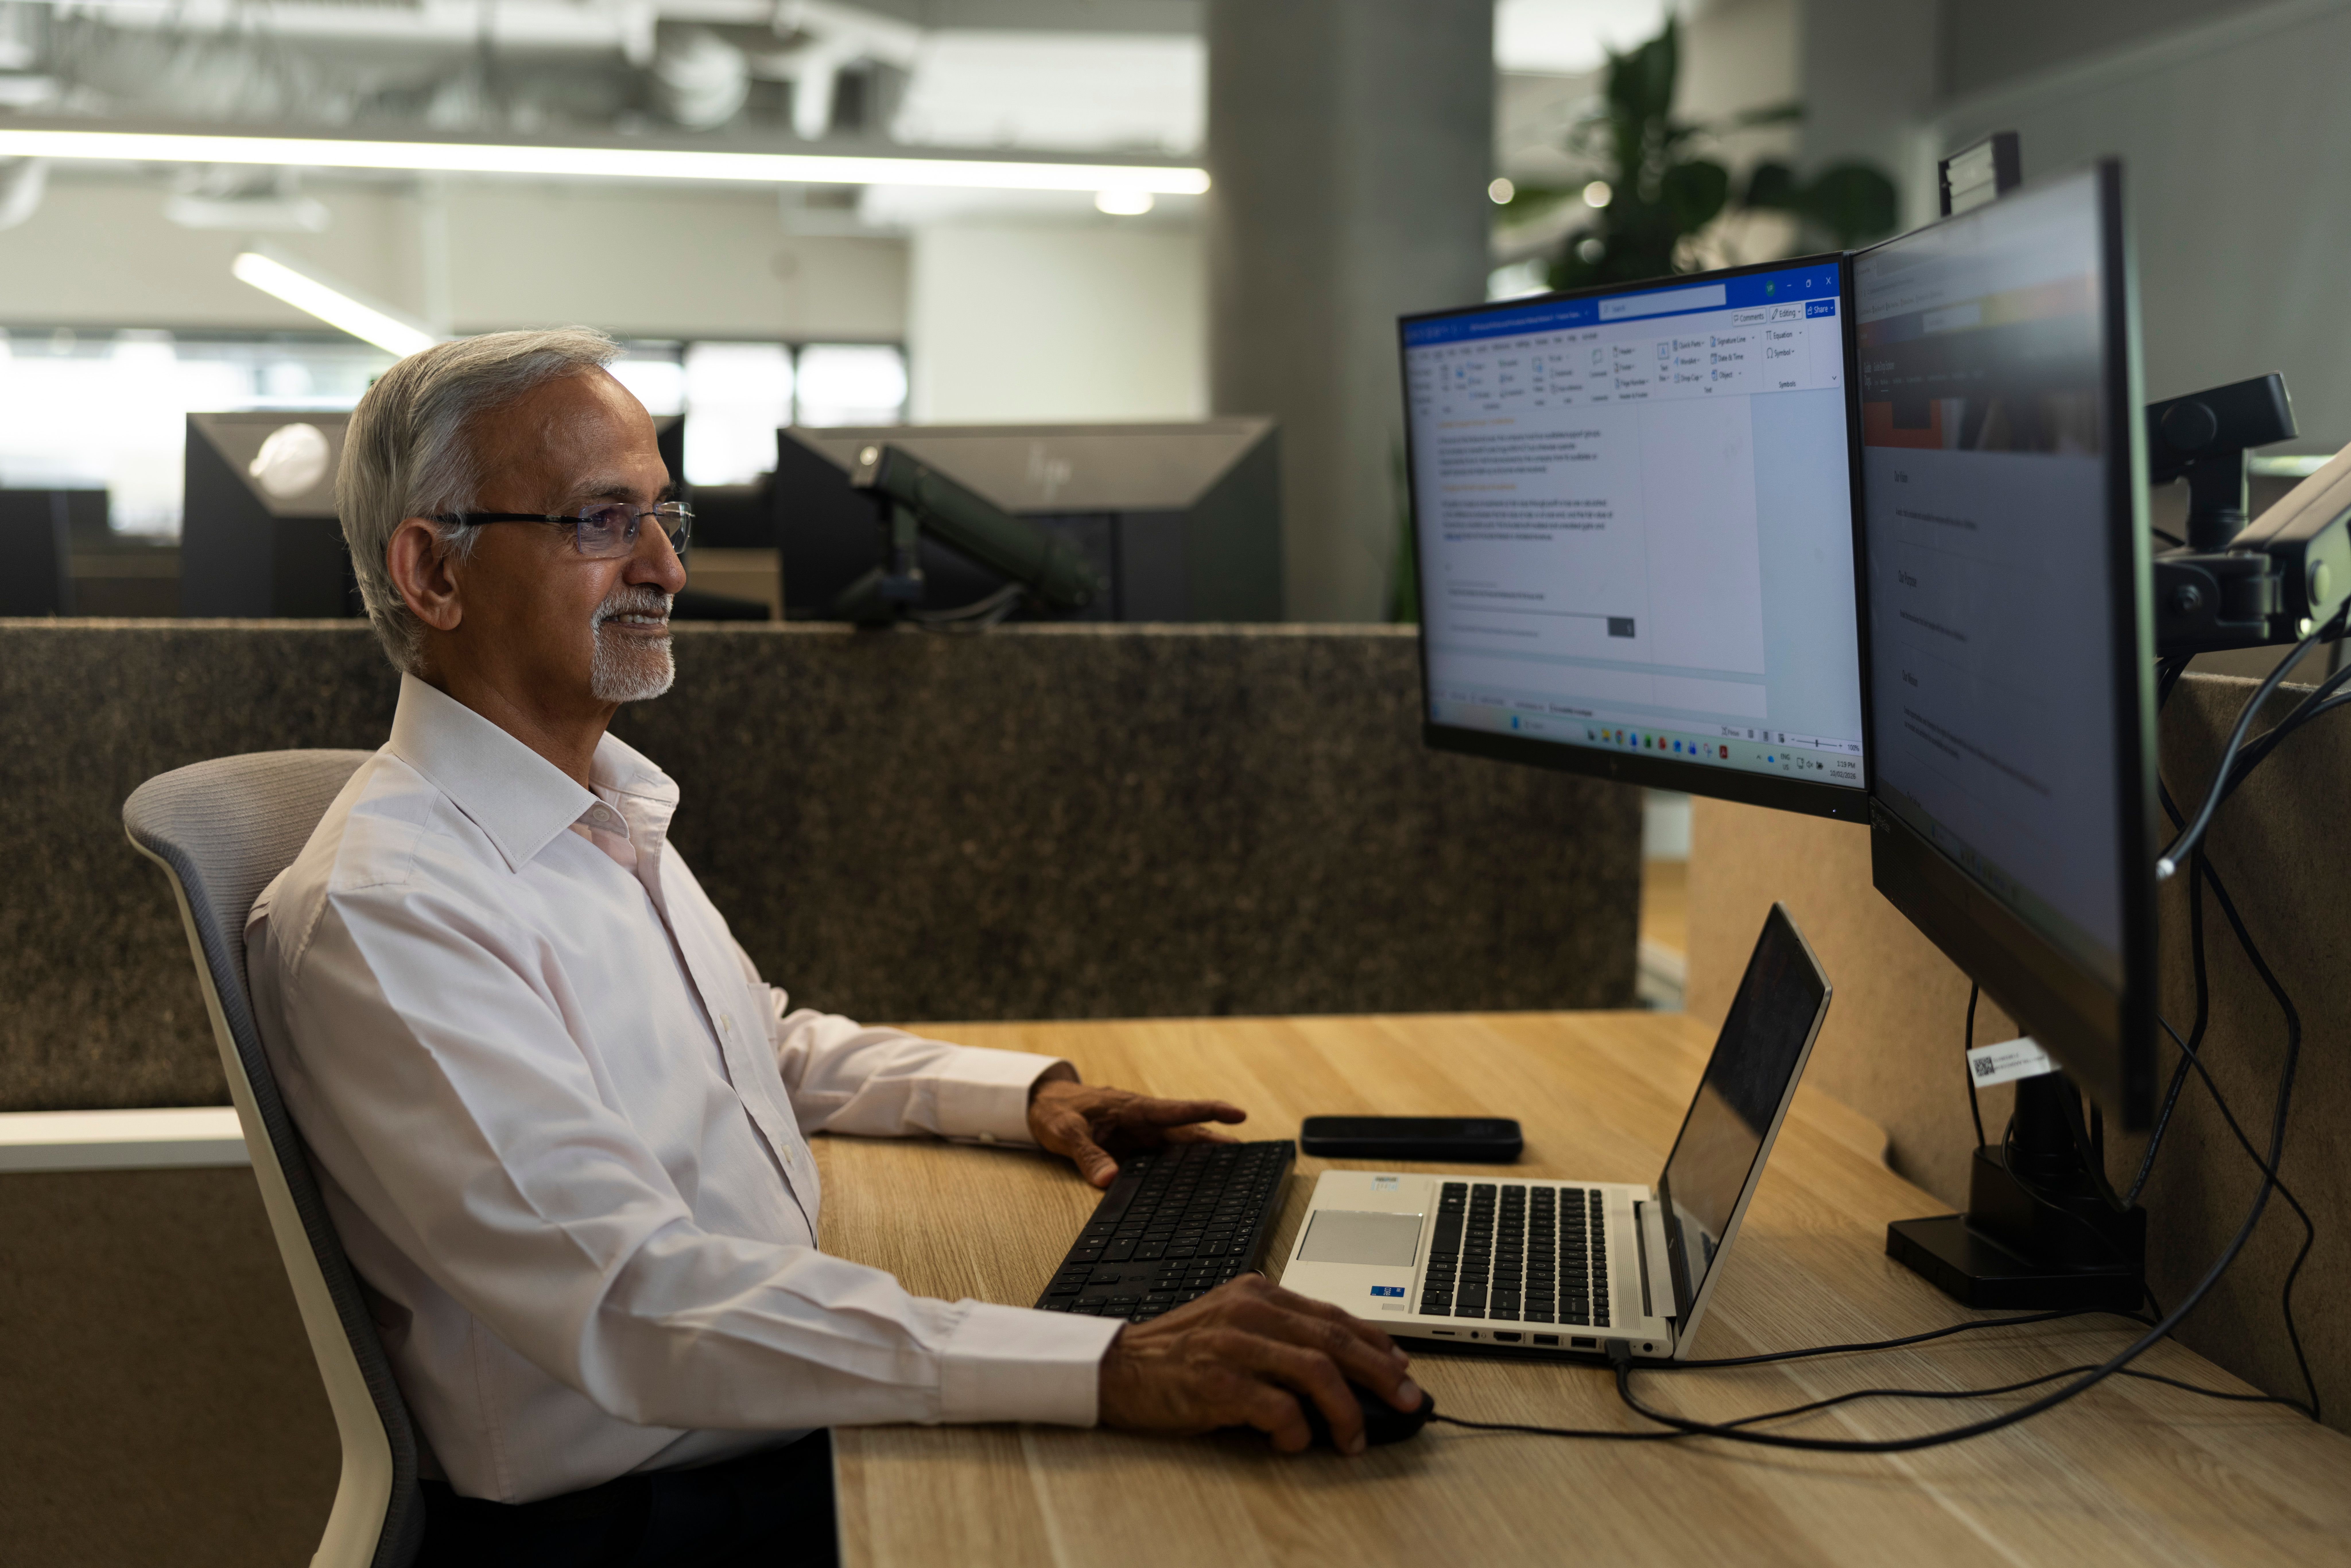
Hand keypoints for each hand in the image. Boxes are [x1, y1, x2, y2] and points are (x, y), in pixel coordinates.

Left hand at [1027, 1068, 1245, 1187]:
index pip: (1177, 1110)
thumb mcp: (1067, 1133)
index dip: (1208, 1111)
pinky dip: (1178, 1169)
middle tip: (1248, 1156)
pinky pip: (1160, 1159)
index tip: (1238, 1114)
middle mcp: (1142, 1122)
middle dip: (1216, 1141)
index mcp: (1133, 1109)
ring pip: (1178, 1146)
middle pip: (1187, 1132)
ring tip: (1232, 1170)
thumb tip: (1108, 1181)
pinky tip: (1191, 1184)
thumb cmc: (1056, 1111)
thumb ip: (1088, 1156)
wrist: (1041, 1104)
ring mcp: (1139, 1135)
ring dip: (1202, 1156)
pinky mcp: (1132, 1148)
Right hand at [1097, 1276, 1420, 1455]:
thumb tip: (1340, 1366)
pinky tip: (1295, 1443)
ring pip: (1315, 1370)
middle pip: (1334, 1339)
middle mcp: (1250, 1311)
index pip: (1332, 1315)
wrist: (1117, 1366)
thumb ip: (1280, 1336)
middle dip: (1380, 1372)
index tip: (1402, 1367)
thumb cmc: (1180, 1352)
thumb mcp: (1234, 1326)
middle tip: (1408, 1400)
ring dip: (1345, 1410)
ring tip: (1353, 1439)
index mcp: (1259, 1293)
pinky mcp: (1218, 1382)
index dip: (1375, 1342)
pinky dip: (1296, 1430)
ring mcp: (1234, 1345)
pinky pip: (1276, 1408)